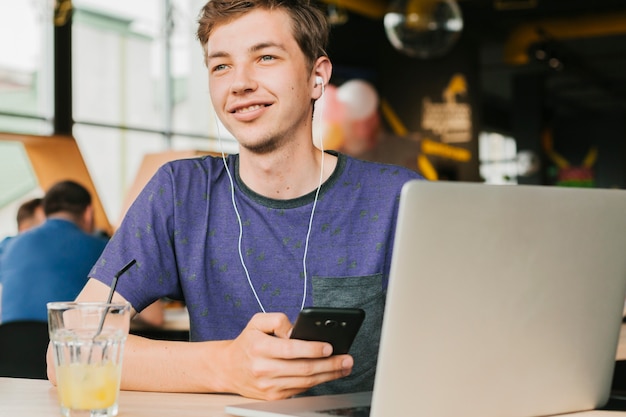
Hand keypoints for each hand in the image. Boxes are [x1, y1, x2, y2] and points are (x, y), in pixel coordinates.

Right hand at [218, 312, 353, 399]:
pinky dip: (317, 382)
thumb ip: (278, 319)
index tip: (329, 347)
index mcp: (259, 348)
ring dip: (328, 375)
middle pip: (303, 369)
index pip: (290, 350)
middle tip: (347, 359)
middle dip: (329, 365)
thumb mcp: (257, 322)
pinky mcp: (273, 397)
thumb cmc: (247, 343)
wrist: (228, 369)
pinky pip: (300, 390)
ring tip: (344, 367)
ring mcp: (268, 386)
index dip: (312, 349)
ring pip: (305, 382)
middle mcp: (263, 369)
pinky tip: (328, 374)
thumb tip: (297, 329)